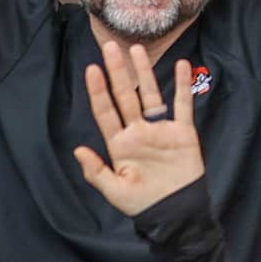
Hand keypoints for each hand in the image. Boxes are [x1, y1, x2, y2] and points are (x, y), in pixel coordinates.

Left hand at [73, 41, 207, 215]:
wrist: (176, 214)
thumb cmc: (144, 204)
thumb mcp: (115, 192)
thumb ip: (96, 172)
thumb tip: (78, 151)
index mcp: (120, 144)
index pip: (106, 112)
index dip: (98, 91)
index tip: (92, 70)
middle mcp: (138, 131)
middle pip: (126, 96)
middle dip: (117, 72)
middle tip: (109, 47)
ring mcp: (160, 129)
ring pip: (151, 94)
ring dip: (144, 73)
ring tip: (137, 50)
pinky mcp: (182, 132)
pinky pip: (183, 105)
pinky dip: (182, 86)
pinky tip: (182, 66)